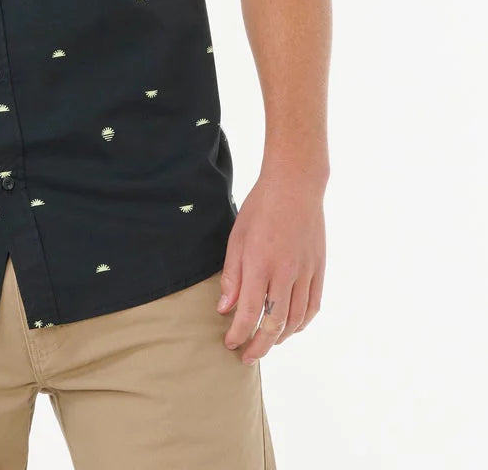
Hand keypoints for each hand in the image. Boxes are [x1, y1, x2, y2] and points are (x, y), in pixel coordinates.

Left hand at [216, 171, 325, 364]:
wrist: (295, 186)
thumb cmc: (260, 208)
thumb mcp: (237, 237)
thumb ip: (232, 275)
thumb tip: (225, 308)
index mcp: (260, 264)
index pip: (249, 312)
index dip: (239, 333)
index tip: (230, 344)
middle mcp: (285, 273)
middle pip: (274, 324)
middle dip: (259, 345)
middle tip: (247, 356)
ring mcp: (306, 273)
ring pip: (296, 319)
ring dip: (280, 338)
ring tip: (266, 343)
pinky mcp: (319, 270)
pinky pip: (312, 306)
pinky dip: (301, 323)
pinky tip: (290, 328)